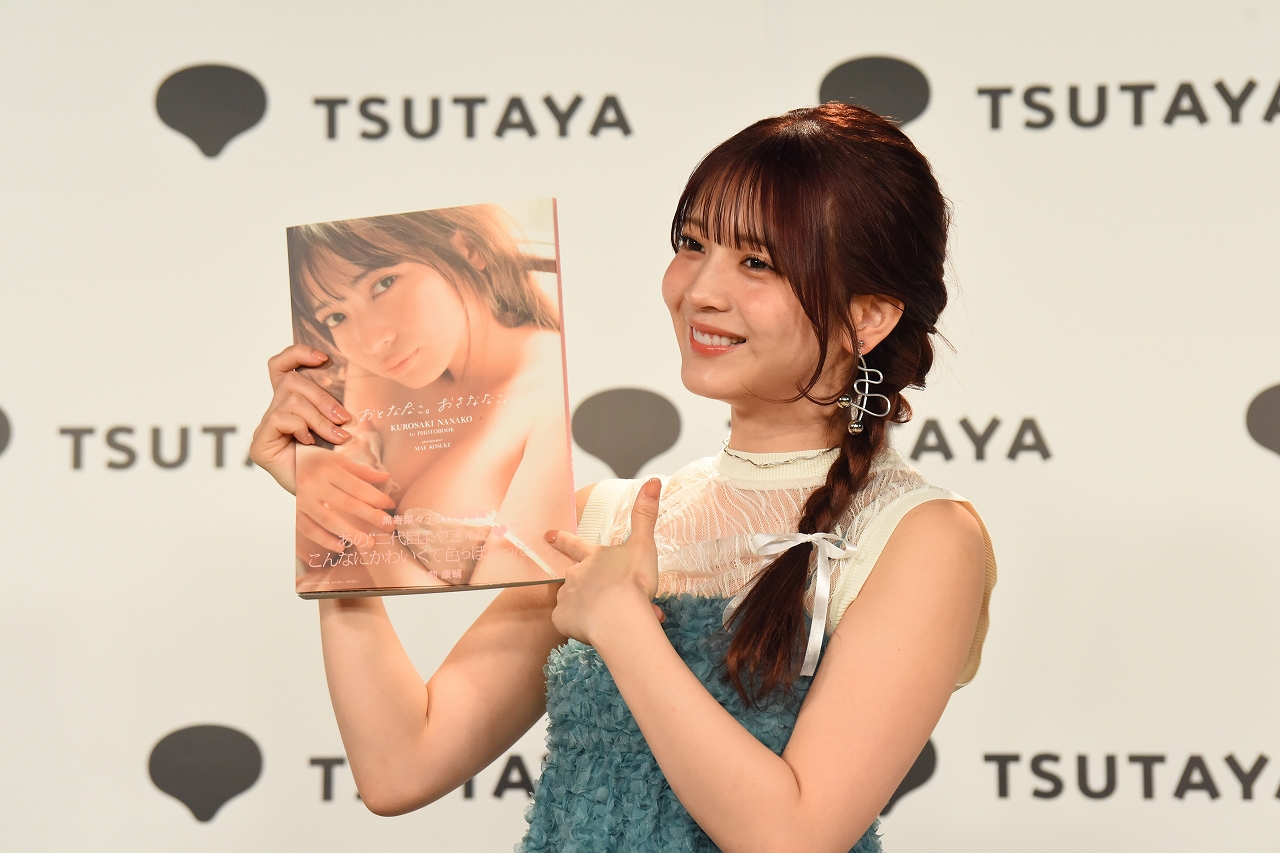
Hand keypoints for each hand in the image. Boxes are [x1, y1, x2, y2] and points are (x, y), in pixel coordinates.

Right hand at [250, 344, 354, 493]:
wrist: (327, 496)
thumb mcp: (339, 425)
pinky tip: (308, 443)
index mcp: (292, 402)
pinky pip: (280, 418)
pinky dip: (300, 427)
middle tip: (344, 418)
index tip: (323, 357)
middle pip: (292, 381)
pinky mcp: (260, 443)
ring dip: (319, 417)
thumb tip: (343, 375)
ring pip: (291, 400)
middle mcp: (275, 411)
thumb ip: (334, 403)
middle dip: (322, 397)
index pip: (281, 365)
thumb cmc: (335, 460)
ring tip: (336, 436)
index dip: (297, 353)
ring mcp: (265, 427)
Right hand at [296, 445, 396, 552]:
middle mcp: (314, 483)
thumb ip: (361, 470)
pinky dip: (325, 540)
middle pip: (347, 504)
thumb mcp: (336, 459)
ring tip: (370, 543)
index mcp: (328, 467)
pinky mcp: (294, 510)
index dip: (376, 498)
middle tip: (389, 526)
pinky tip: (341, 546)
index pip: (357, 487)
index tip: (391, 506)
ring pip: (329, 520)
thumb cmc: (314, 459)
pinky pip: (309, 529)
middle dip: (371, 517)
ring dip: (351, 533)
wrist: (280, 459)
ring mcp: (302, 499)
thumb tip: (386, 478)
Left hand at [545, 479, 664, 644]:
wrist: (619, 616)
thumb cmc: (633, 581)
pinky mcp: (562, 620)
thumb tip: (652, 481)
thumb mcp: (643, 545)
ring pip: (573, 601)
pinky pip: (567, 623)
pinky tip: (595, 630)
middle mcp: (576, 574)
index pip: (574, 544)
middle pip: (573, 576)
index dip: (561, 539)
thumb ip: (645, 515)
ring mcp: (566, 597)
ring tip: (609, 618)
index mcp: (594, 557)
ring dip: (587, 608)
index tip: (547, 535)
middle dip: (583, 584)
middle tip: (601, 595)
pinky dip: (579, 626)